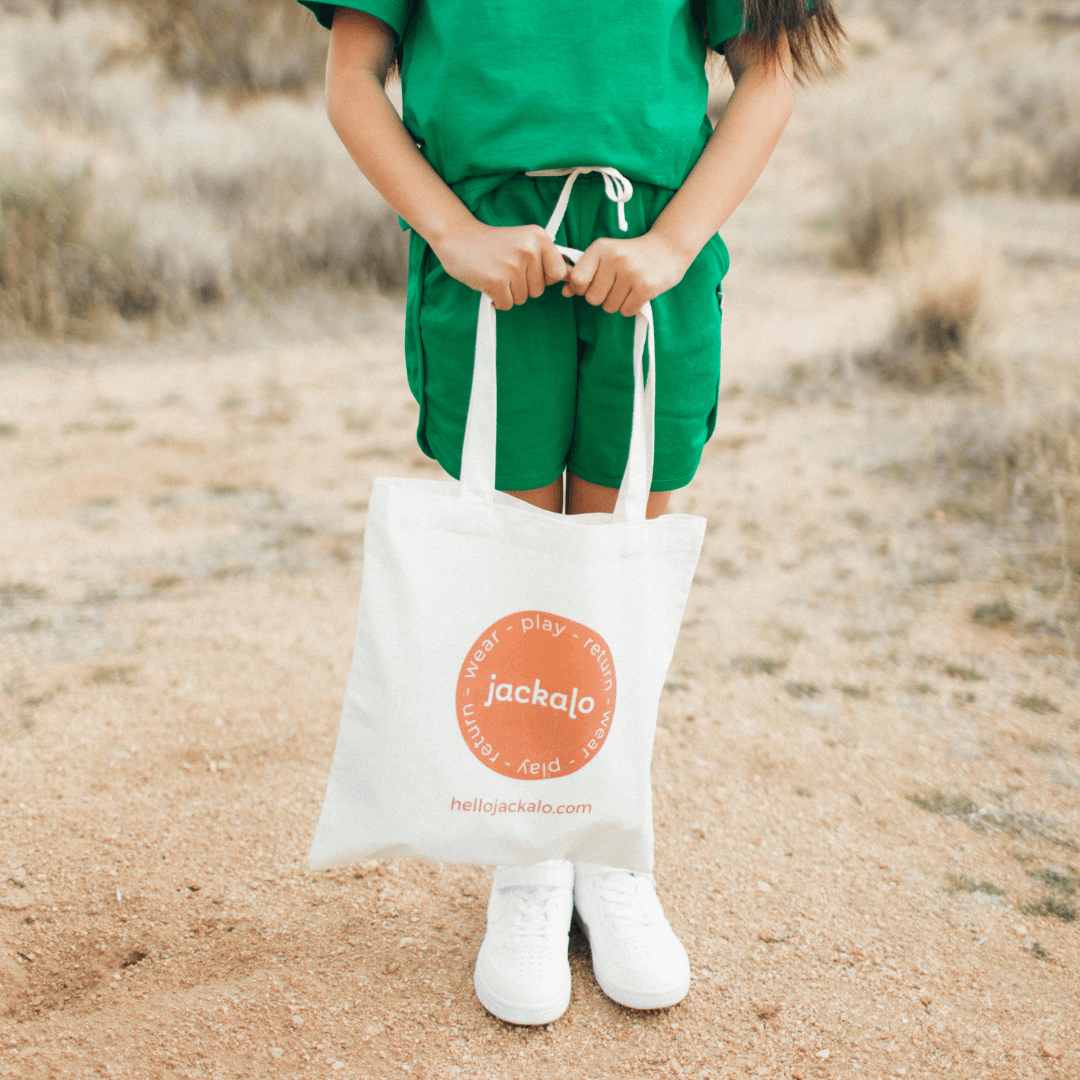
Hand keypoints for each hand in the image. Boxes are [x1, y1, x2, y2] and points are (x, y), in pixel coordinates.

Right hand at [429, 220, 567, 310]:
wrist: (458, 239)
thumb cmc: (494, 245)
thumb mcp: (524, 243)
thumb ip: (546, 259)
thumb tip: (572, 279)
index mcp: (539, 237)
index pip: (558, 273)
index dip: (543, 278)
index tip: (527, 270)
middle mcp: (529, 250)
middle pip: (539, 290)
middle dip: (523, 286)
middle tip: (505, 268)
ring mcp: (513, 266)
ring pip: (523, 299)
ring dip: (509, 293)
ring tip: (496, 273)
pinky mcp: (497, 281)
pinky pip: (507, 304)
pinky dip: (497, 300)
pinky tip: (488, 283)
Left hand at [561, 231, 694, 316]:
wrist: (668, 248)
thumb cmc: (630, 255)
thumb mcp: (605, 256)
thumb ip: (583, 272)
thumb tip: (565, 292)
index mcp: (600, 248)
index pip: (577, 281)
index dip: (583, 289)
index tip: (594, 283)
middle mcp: (614, 258)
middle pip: (592, 299)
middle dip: (602, 298)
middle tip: (616, 285)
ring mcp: (631, 273)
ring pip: (609, 308)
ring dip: (617, 303)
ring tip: (628, 287)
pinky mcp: (646, 287)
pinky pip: (626, 311)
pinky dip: (630, 307)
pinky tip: (637, 293)